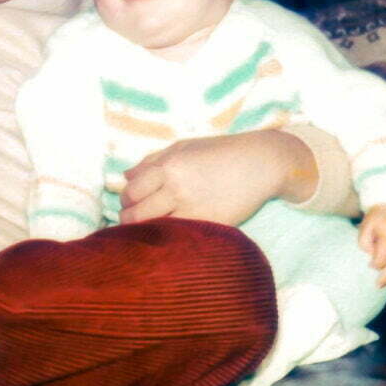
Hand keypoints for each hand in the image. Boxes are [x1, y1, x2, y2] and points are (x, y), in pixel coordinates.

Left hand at [119, 129, 316, 226]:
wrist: (260, 164)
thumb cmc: (219, 152)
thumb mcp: (183, 148)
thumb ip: (151, 161)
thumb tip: (125, 177)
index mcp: (168, 166)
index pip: (130, 192)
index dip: (125, 201)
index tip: (128, 204)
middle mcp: (177, 189)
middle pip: (136, 215)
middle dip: (129, 220)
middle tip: (133, 221)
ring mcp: (194, 210)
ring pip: (155, 230)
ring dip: (146, 232)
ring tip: (148, 230)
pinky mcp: (210, 225)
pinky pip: (180, 237)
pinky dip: (170, 238)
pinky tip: (171, 234)